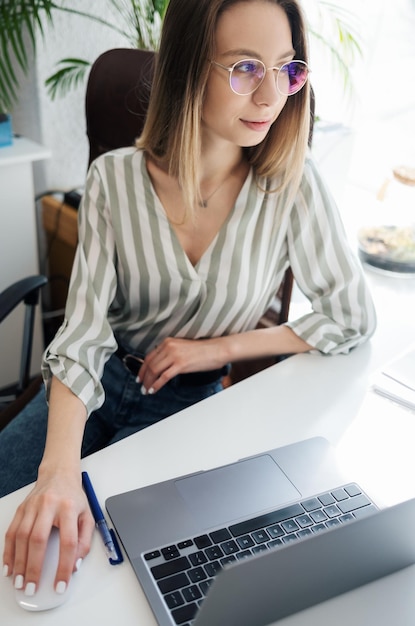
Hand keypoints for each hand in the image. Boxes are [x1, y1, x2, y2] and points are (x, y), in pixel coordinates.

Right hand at [3, 469, 93, 595]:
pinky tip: (8, 566)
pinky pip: (11, 532)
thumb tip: (74, 565)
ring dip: (18, 562)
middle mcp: (49, 505)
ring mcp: (32, 506)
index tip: (60, 584)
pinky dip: (8, 552)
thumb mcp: (87, 516)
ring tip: (19, 581)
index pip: (68, 541)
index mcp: (69, 508)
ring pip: (22, 537)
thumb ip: (84, 541)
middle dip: (34, 567)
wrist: (59, 474)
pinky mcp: (21, 509)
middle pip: (39, 539)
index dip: (64, 565)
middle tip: (32, 587)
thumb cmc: (73, 497)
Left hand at [138, 337, 225, 393]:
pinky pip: (164, 377)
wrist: (217, 350)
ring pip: (154, 371)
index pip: (149, 356)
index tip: (140, 377)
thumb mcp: (182, 348)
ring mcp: (174, 355)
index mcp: (168, 342)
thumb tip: (161, 365)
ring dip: (148, 382)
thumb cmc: (203, 351)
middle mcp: (169, 347)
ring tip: (146, 390)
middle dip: (143, 377)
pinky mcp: (181, 364)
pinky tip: (154, 390)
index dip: (142, 368)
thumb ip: (170, 354)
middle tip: (141, 386)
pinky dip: (156, 385)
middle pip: (149, 364)